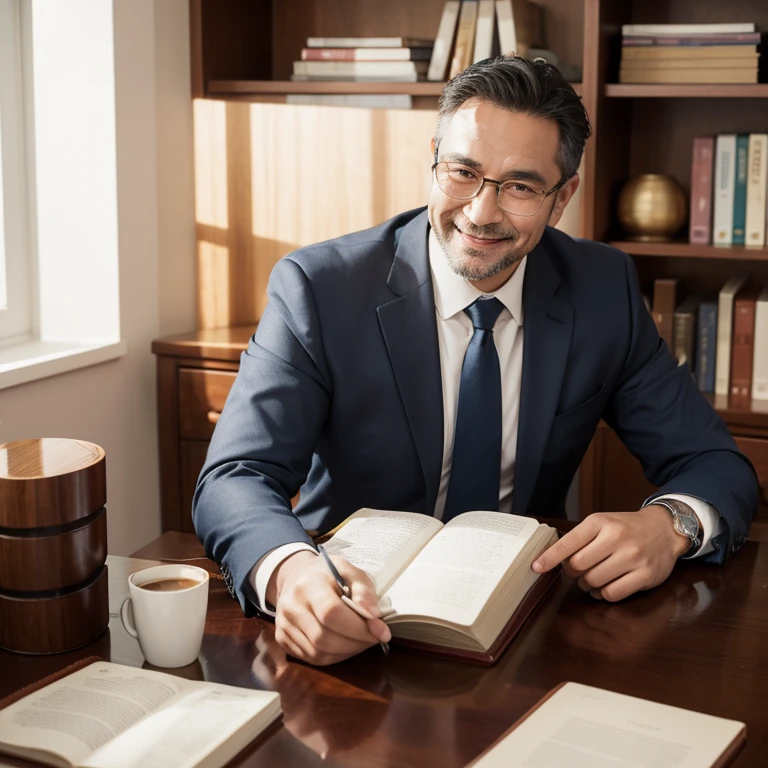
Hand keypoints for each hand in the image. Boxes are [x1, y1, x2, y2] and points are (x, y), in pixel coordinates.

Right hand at [268, 550, 390, 664]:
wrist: (295, 576)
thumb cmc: (326, 574)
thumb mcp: (348, 570)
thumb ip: (363, 589)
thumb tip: (374, 615)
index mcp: (307, 584)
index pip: (331, 613)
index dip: (359, 627)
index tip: (382, 632)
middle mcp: (291, 607)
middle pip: (325, 638)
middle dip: (356, 643)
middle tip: (374, 638)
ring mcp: (284, 625)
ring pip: (319, 653)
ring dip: (347, 652)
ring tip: (361, 640)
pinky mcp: (283, 639)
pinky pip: (312, 659)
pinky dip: (334, 656)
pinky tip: (345, 644)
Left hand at [532, 506, 690, 601]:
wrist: (664, 529)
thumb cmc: (626, 528)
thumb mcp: (601, 524)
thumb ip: (579, 539)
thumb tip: (552, 559)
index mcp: (600, 522)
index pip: (569, 542)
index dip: (550, 557)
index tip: (535, 567)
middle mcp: (616, 537)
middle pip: (578, 566)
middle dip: (571, 573)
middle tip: (575, 572)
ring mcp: (632, 557)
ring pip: (593, 581)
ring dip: (586, 585)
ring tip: (592, 578)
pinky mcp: (645, 575)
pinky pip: (612, 593)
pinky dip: (603, 594)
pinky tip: (606, 586)